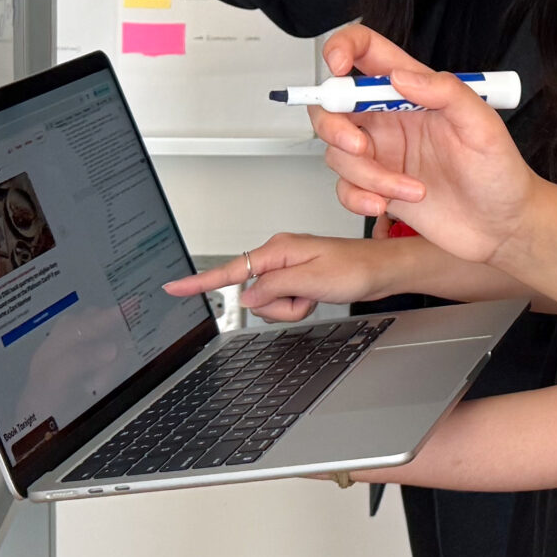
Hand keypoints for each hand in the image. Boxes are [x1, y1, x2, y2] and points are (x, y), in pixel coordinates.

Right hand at [163, 232, 379, 321]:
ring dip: (290, 308)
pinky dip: (297, 307)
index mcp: (277, 249)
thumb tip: (248, 296)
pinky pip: (283, 304)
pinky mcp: (296, 280)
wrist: (381, 271)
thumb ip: (274, 287)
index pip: (230, 269)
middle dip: (277, 306)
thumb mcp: (311, 280)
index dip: (201, 281)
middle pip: (253, 295)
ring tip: (313, 295)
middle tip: (305, 297)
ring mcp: (287, 269)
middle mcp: (278, 257)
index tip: (175, 287)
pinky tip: (315, 298)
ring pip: (268, 304)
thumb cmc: (355, 268)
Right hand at [311, 26, 537, 264]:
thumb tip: (402, 76)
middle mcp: (392, 118)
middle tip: (361, 145)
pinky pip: (345, 187)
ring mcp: (383, 153)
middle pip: (334, 104)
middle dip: (334, 125)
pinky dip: (359, 198)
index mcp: (415, 91)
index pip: (368, 52)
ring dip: (368, 175)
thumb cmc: (500, 173)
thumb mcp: (483, 125)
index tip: (338, 67)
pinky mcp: (378, 187)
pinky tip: (388, 204)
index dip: (343, 48)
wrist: (503, 227)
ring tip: (411, 189)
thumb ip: (447, 92)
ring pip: (338, 152)